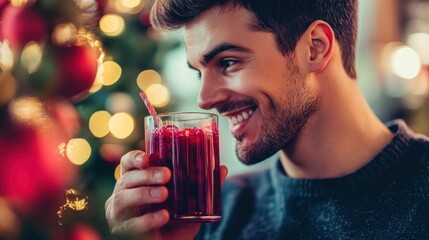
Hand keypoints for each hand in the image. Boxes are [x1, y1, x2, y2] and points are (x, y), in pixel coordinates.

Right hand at [105, 150, 227, 239]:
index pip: (128, 164)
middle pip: (126, 179)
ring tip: (165, 194)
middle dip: (146, 175)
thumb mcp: (190, 204)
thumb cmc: (174, 223)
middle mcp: (123, 195)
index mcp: (136, 182)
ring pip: (123, 199)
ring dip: (144, 193)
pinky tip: (164, 216)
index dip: (135, 158)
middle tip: (167, 175)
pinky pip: (131, 224)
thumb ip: (203, 187)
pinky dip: (148, 218)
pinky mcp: (122, 232)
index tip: (148, 156)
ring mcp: (119, 215)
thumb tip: (222, 168)